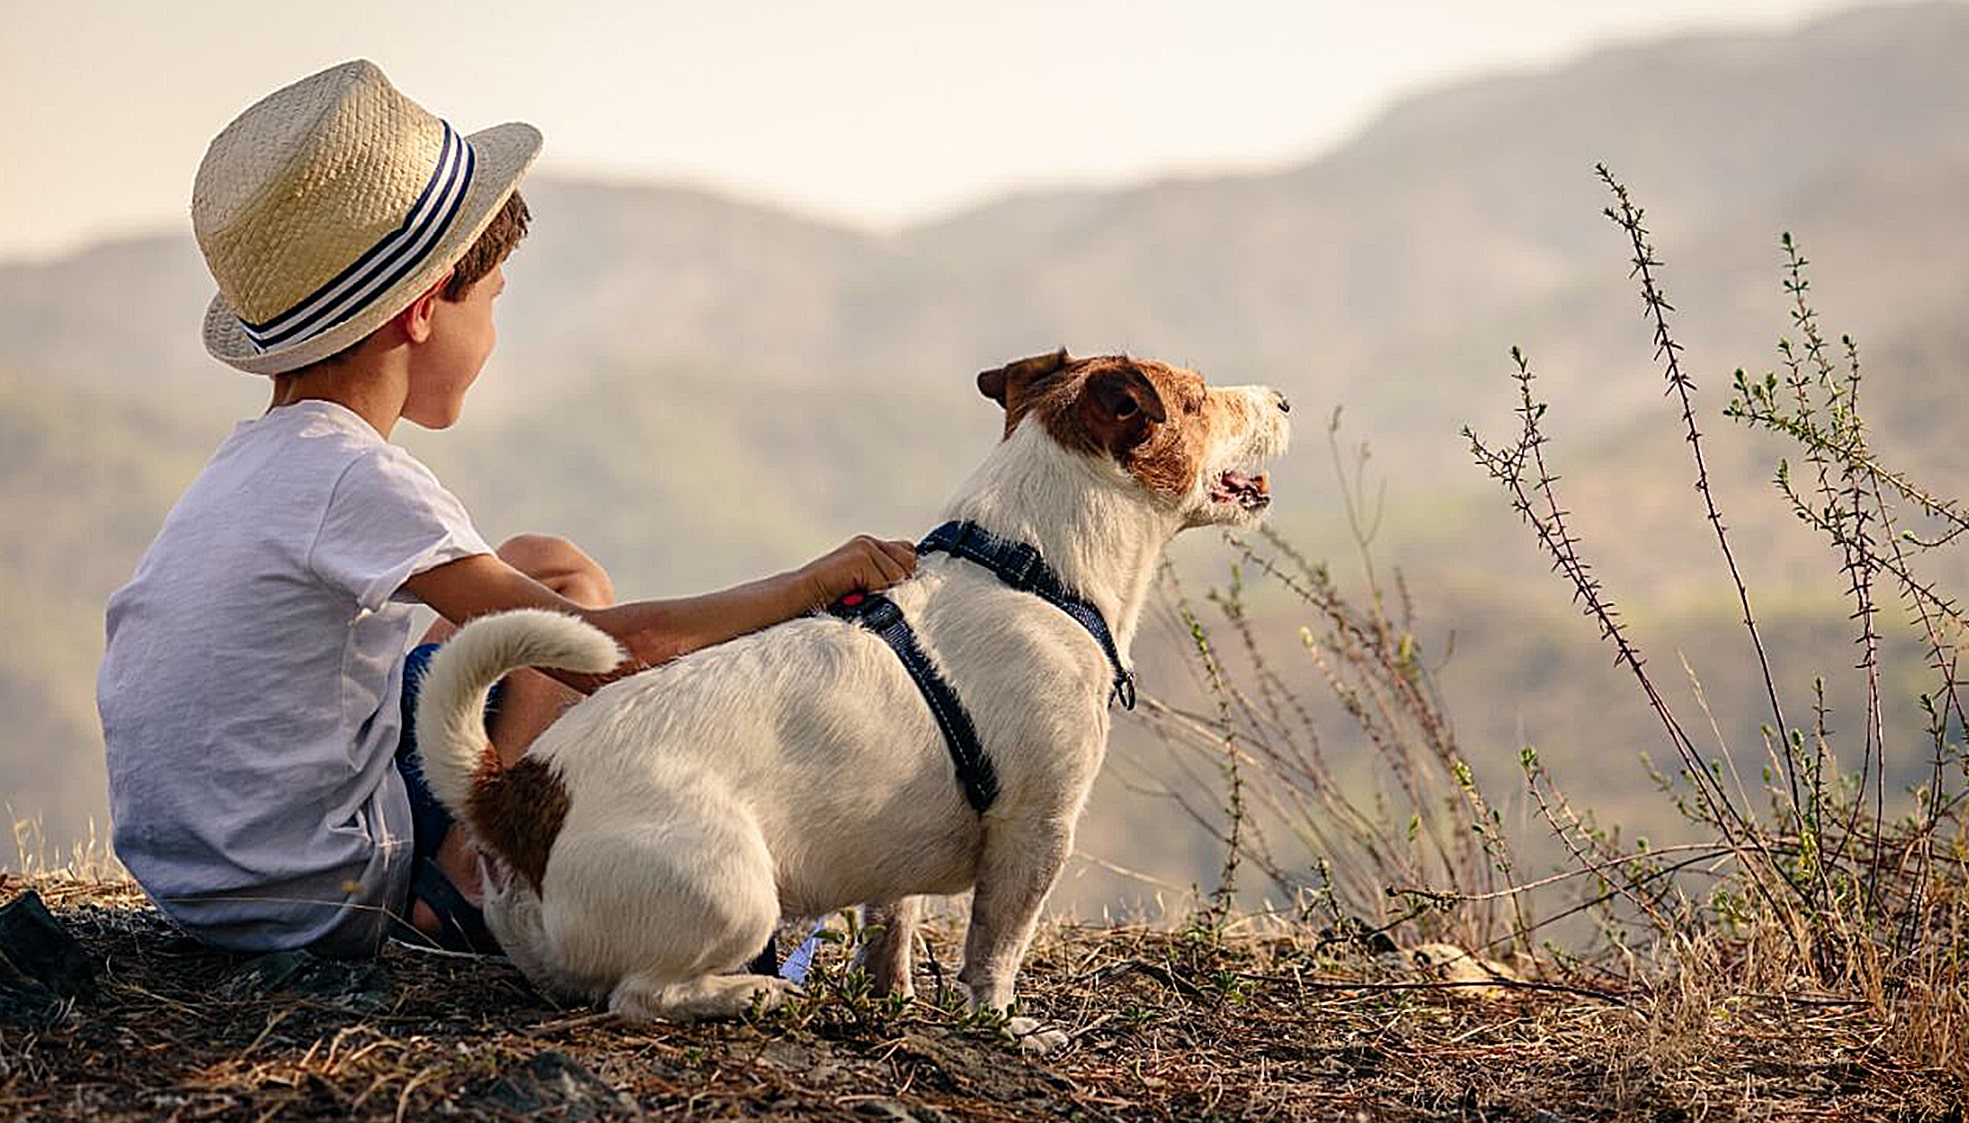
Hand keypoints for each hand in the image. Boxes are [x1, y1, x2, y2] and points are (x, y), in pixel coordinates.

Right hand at [797, 535, 916, 607]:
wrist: (802, 597)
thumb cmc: (831, 598)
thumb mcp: (864, 586)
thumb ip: (884, 577)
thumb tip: (910, 582)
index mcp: (870, 547)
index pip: (909, 553)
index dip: (902, 574)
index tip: (886, 588)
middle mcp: (869, 543)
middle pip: (910, 561)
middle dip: (896, 581)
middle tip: (870, 591)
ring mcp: (866, 547)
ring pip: (901, 574)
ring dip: (885, 590)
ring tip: (861, 593)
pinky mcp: (862, 555)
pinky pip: (888, 579)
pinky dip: (875, 591)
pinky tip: (856, 592)